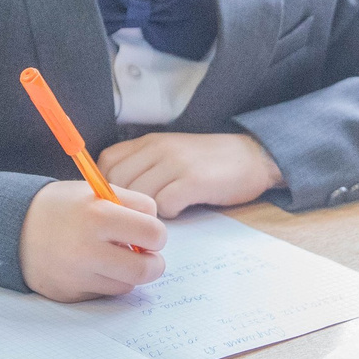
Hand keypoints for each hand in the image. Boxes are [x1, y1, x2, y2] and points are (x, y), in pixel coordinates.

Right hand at [17, 179, 167, 300]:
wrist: (14, 228)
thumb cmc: (62, 207)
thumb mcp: (95, 192)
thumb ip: (131, 206)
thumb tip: (156, 234)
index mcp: (98, 215)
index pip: (154, 232)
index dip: (155, 233)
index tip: (147, 232)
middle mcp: (88, 249)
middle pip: (147, 269)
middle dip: (153, 262)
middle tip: (145, 254)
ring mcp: (78, 276)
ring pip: (128, 284)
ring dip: (127, 272)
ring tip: (111, 256)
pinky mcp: (70, 293)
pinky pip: (105, 293)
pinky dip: (106, 281)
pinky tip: (91, 267)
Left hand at [98, 132, 283, 218]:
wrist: (252, 156)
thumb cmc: (207, 162)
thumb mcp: (169, 153)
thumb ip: (143, 165)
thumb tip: (112, 196)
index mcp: (149, 141)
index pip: (107, 162)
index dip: (106, 186)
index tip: (118, 202)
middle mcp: (159, 148)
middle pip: (118, 182)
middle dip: (123, 205)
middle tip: (138, 217)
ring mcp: (176, 163)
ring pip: (139, 196)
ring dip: (146, 212)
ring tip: (162, 212)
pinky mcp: (194, 180)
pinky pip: (164, 204)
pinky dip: (168, 214)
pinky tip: (180, 209)